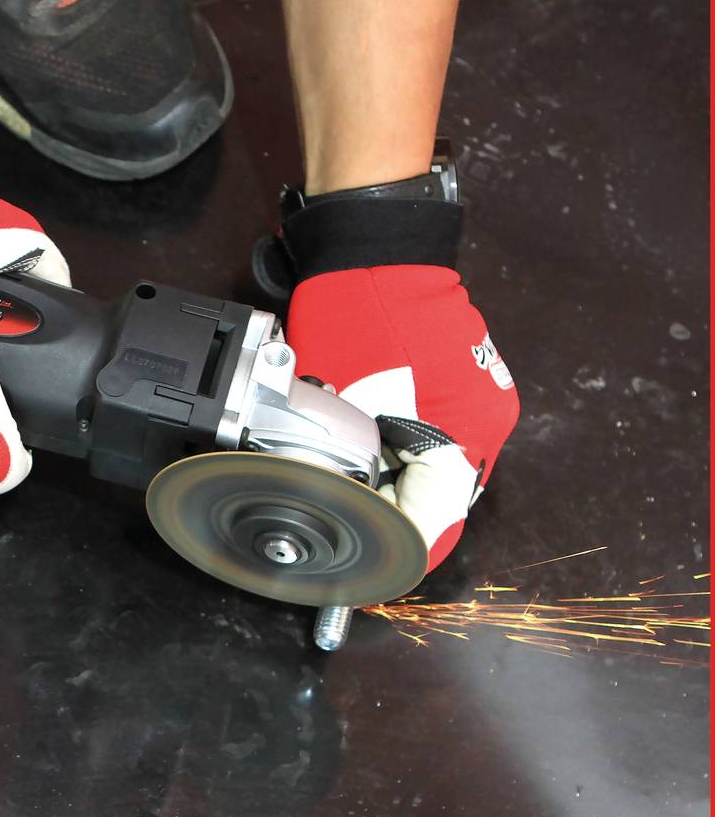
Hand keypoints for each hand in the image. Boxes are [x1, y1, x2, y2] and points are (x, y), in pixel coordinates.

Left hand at [287, 266, 519, 569]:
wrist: (371, 246)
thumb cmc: (356, 316)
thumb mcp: (336, 410)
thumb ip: (343, 472)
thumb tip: (331, 516)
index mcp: (464, 438)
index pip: (434, 528)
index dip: (393, 555)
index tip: (359, 571)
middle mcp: (484, 422)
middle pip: (438, 502)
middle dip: (390, 516)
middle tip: (343, 522)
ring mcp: (479, 397)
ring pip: (435, 469)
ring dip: (393, 482)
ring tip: (347, 480)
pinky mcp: (464, 378)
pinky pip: (434, 433)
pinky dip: (400, 449)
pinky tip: (363, 441)